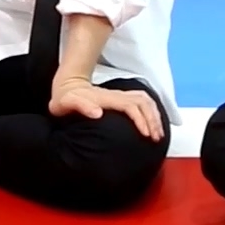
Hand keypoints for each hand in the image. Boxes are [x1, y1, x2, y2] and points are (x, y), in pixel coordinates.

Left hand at [48, 74, 164, 141]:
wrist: (67, 85)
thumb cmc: (65, 99)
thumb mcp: (66, 103)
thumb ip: (81, 106)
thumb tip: (98, 113)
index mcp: (107, 98)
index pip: (131, 106)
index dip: (141, 119)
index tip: (146, 135)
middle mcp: (117, 95)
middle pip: (143, 102)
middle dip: (153, 119)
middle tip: (156, 138)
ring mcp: (120, 95)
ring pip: (146, 100)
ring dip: (155, 115)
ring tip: (158, 134)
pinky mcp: (122, 98)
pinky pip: (143, 101)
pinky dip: (152, 112)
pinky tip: (153, 124)